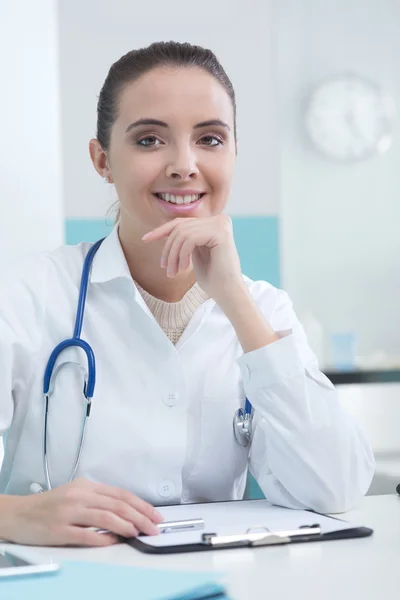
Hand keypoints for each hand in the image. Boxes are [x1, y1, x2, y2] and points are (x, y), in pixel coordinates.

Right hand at [4, 478, 163, 546]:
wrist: (19, 513)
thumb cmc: (49, 505)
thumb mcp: (76, 494)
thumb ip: (99, 501)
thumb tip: (126, 513)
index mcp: (86, 486)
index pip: (121, 494)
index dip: (142, 505)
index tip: (155, 515)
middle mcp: (80, 496)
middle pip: (118, 505)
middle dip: (141, 517)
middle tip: (153, 527)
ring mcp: (69, 512)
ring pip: (106, 518)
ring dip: (127, 526)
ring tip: (138, 533)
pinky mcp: (60, 530)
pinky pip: (86, 535)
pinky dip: (104, 539)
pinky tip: (114, 541)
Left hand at [142, 215, 243, 301]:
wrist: (227, 293)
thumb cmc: (212, 278)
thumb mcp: (193, 253)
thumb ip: (185, 239)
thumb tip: (166, 231)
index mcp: (213, 223)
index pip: (181, 222)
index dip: (161, 230)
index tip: (145, 239)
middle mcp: (219, 220)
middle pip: (180, 227)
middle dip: (168, 249)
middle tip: (165, 269)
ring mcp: (221, 224)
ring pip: (182, 233)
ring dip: (173, 255)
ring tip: (173, 272)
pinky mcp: (220, 232)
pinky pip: (190, 239)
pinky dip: (182, 255)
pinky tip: (184, 269)